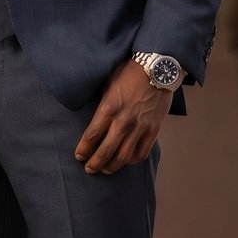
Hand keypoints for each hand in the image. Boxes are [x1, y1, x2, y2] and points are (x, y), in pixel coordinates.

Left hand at [74, 59, 172, 174]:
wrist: (158, 67)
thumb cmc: (129, 73)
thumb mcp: (108, 84)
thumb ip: (102, 105)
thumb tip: (94, 120)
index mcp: (109, 108)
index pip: (91, 136)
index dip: (83, 149)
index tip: (79, 156)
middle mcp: (124, 120)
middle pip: (105, 151)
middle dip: (94, 164)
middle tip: (89, 169)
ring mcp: (140, 126)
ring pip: (123, 156)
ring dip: (112, 167)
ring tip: (105, 169)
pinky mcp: (154, 129)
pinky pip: (142, 152)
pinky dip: (132, 160)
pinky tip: (126, 161)